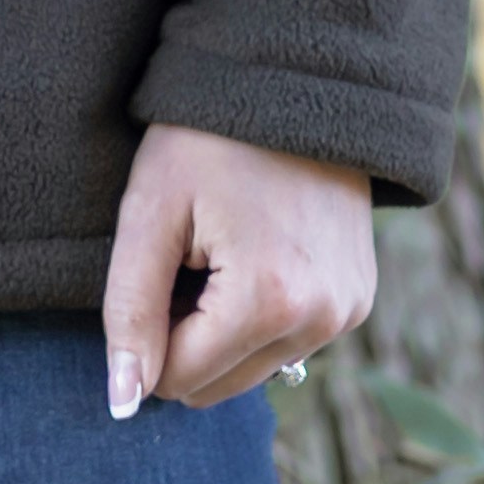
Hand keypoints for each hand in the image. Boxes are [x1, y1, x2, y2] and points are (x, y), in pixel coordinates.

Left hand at [103, 122, 380, 416]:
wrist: (296, 80)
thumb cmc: (207, 138)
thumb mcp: (150, 212)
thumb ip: (129, 312)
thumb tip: (123, 403)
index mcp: (268, 302)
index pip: (177, 378)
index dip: (147, 329)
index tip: (158, 261)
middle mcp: (322, 320)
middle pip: (216, 386)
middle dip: (185, 335)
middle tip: (187, 255)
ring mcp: (348, 313)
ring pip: (251, 371)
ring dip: (221, 329)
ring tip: (221, 249)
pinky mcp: (360, 301)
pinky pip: (287, 344)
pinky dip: (258, 317)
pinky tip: (254, 252)